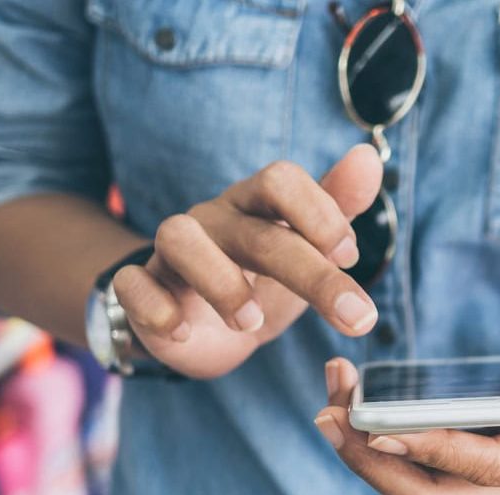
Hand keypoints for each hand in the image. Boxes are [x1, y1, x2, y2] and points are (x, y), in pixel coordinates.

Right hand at [113, 146, 382, 378]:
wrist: (205, 326)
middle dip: (312, 275)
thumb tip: (369, 157)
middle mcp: (214, 220)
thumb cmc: (263, 278)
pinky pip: (131, 284)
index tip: (350, 256)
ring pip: (178, 239)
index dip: (318, 213)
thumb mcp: (308, 247)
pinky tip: (182, 332)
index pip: (280, 179)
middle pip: (257, 232)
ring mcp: (171, 252)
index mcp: (256, 205)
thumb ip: (339, 205)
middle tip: (356, 316)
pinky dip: (155, 307)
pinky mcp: (141, 288)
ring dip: (220, 283)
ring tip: (252, 324)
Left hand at [313, 316, 499, 494]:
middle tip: (328, 417)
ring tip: (329, 405)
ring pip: (422, 490)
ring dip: (369, 455)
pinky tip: (355, 407)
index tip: (375, 426)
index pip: (488, 468)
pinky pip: (424, 472)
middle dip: (376, 463)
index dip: (431, 450)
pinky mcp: (482, 474)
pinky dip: (385, 444)